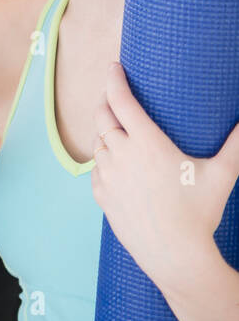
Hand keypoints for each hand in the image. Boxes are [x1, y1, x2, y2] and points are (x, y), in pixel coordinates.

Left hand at [91, 62, 238, 291]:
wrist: (174, 254)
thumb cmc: (199, 212)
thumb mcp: (222, 175)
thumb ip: (236, 146)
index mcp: (147, 143)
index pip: (122, 101)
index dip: (114, 81)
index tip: (113, 67)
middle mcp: (121, 154)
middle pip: (102, 117)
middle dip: (105, 102)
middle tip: (112, 95)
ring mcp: (107, 175)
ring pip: (98, 143)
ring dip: (105, 133)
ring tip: (116, 129)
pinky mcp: (100, 194)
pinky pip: (96, 169)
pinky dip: (103, 161)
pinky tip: (113, 162)